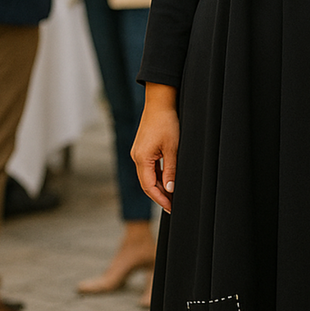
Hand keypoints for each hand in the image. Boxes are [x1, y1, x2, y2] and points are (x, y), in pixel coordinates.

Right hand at [132, 84, 179, 212]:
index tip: (171, 208)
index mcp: (141, 158)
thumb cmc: (167, 122)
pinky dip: (157, 176)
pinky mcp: (142, 148)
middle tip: (172, 206)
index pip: (149, 186)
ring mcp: (138, 152)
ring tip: (172, 196)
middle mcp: (136, 157)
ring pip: (148, 176)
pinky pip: (149, 167)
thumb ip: (171, 170)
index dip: (160, 199)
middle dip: (159, 196)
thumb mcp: (173, 148)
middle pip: (146, 183)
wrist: (160, 102)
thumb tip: (170, 189)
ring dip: (158, 186)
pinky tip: (167, 181)